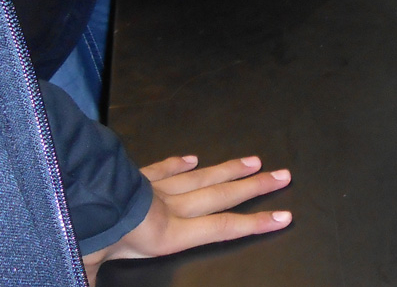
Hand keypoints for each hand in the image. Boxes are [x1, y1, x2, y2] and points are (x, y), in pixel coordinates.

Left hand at [82, 155, 291, 284]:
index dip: (256, 224)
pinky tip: (193, 157)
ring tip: (255, 160)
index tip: (285, 216)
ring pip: (201, 177)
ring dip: (230, 169)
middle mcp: (172, 208)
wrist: (76, 193)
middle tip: (284, 174)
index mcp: (170, 234)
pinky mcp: (138, 177)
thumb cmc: (91, 236)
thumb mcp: (92, 268)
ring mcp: (156, 188)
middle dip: (256, 187)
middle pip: (222, 195)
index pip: (223, 228)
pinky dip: (179, 163)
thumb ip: (94, 283)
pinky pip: (163, 168)